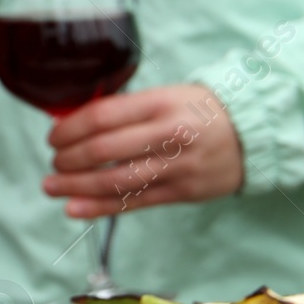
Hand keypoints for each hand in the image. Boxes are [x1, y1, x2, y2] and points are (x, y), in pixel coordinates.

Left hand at [42, 84, 242, 217]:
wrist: (252, 134)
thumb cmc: (199, 111)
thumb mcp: (166, 95)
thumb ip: (125, 109)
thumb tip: (73, 123)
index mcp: (160, 103)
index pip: (102, 116)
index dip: (69, 129)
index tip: (53, 137)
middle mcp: (169, 134)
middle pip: (104, 151)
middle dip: (69, 159)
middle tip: (53, 162)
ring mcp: (177, 166)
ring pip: (115, 181)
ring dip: (76, 186)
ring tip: (52, 187)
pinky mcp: (182, 192)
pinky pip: (133, 203)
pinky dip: (99, 207)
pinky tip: (74, 209)